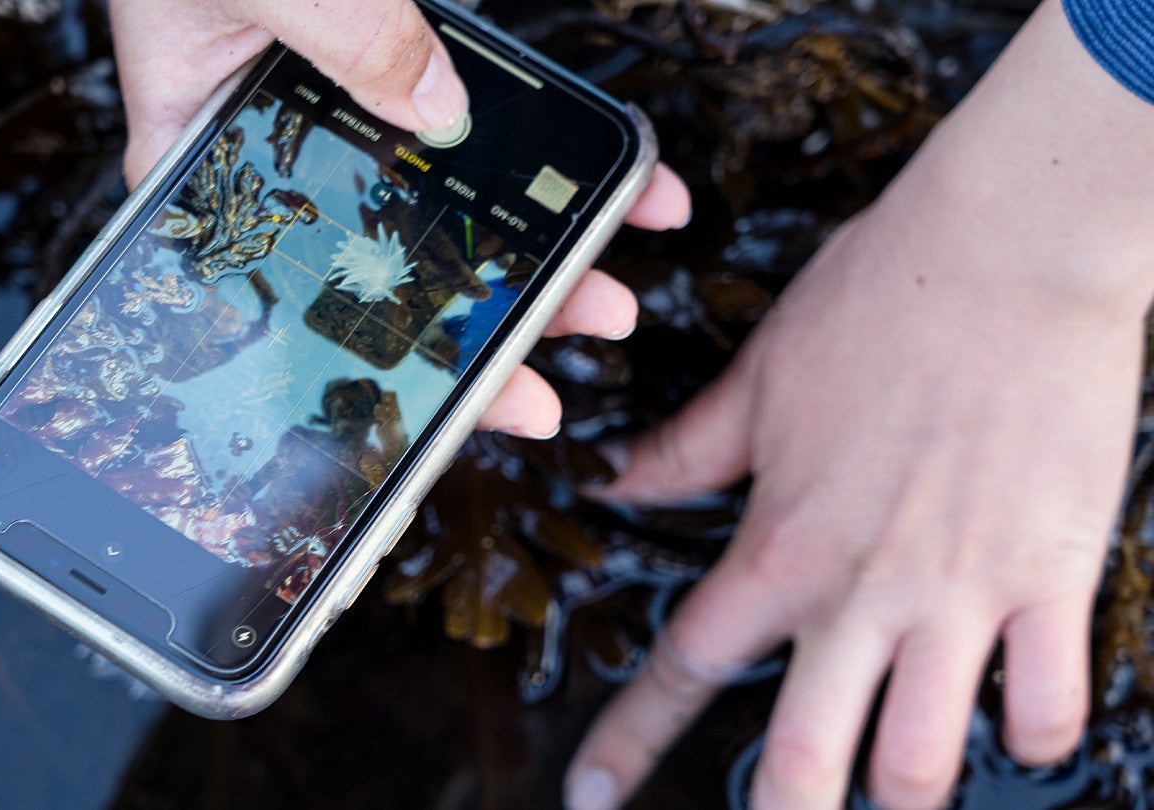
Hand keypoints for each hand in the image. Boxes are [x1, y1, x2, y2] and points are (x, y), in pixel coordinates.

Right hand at [108, 0, 691, 438]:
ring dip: (536, 246)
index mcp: (203, 152)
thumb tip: (441, 108)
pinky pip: (477, 120)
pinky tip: (626, 178)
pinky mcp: (390, 58)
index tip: (463, 403)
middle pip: (385, 264)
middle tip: (573, 338)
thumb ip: (345, 37)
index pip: (284, 289)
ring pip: (443, 203)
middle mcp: (272, 146)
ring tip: (612, 281)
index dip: (375, 357)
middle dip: (490, 313)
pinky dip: (549, 153)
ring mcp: (336, 106)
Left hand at [564, 2, 1153, 807]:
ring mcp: (960, 595)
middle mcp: (862, 590)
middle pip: (803, 757)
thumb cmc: (879, 298)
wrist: (1013, 246)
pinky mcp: (1052, 579)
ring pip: (920, 763)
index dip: (630, 741)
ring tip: (881, 791)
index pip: (686, 663)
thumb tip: (610, 482)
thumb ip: (685, 451)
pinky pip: (1045, 707)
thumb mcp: (761, 376)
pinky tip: (1008, 734)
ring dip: (894, 796)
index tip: (591, 795)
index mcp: (781, 543)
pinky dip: (1026, 739)